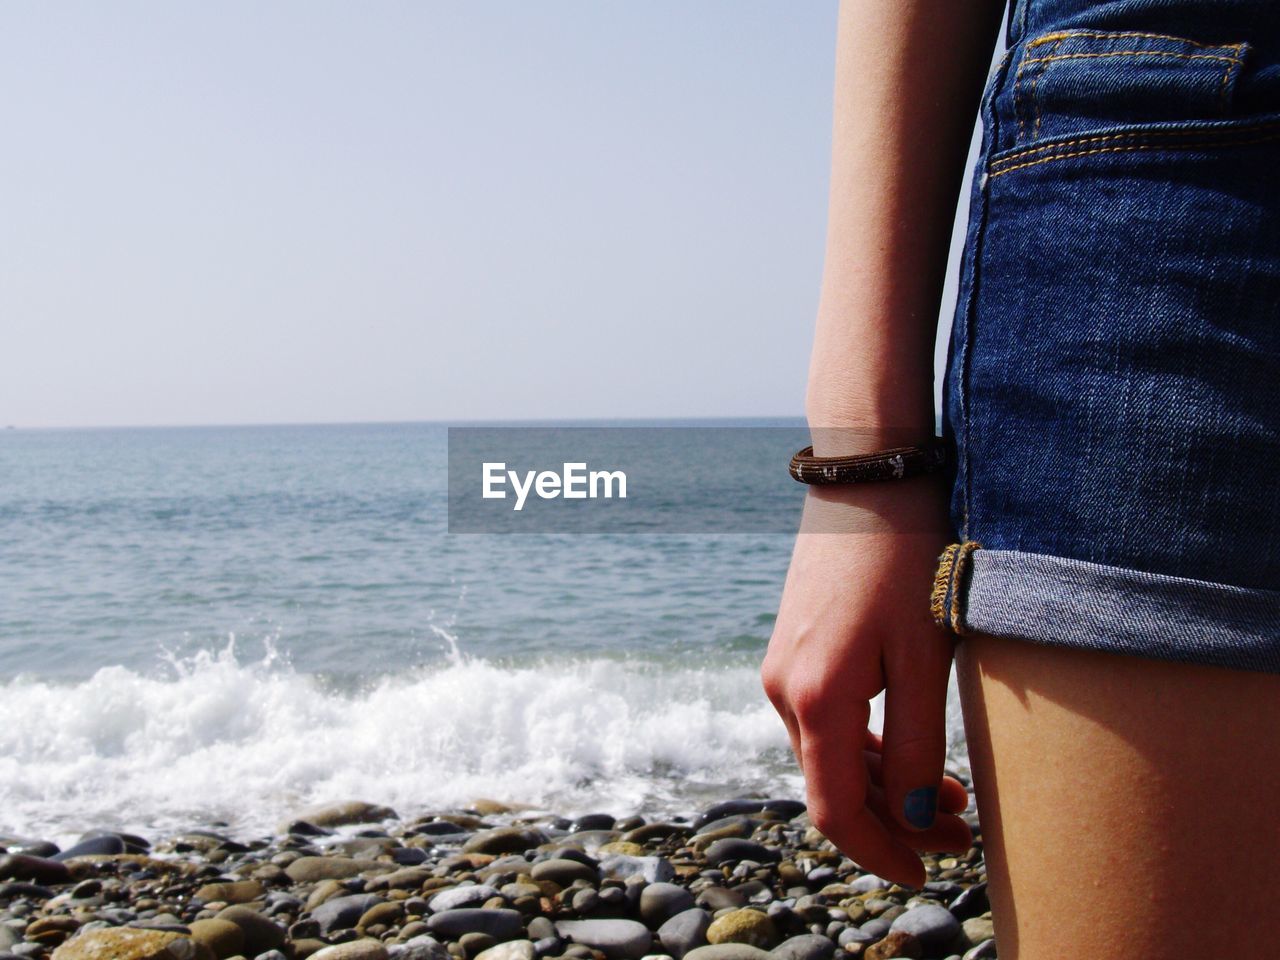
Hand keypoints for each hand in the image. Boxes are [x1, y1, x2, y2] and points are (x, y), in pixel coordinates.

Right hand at [761, 477, 971, 886]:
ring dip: (884, 784)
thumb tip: (912, 817)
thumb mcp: (927, 658)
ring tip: (953, 793)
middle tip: (964, 832)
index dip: (881, 853)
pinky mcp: (794, 651)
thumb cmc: (907, 562)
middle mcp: (785, 691)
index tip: (927, 874)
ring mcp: (784, 669)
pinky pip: (825, 722)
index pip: (837, 811)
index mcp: (816, 698)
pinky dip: (865, 748)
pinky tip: (909, 746)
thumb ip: (918, 746)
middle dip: (896, 820)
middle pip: (833, 786)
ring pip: (829, 756)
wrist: (866, 481)